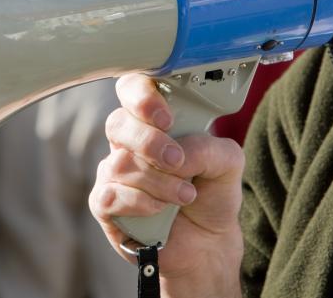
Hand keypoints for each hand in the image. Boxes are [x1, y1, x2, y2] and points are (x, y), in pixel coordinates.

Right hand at [89, 73, 243, 297]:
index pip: (132, 89)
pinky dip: (140, 203)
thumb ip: (209, 147)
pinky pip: (110, 195)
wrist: (207, 242)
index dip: (141, 96)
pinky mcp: (104, 204)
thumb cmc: (211, 194)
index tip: (166, 117)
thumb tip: (177, 152)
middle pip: (117, 123)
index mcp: (154, 121)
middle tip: (176, 160)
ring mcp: (113, 172)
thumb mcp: (228, 163)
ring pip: (119, 164)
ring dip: (158, 182)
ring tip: (184, 195)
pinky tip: (159, 211)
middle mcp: (129, 142)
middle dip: (149, 142)